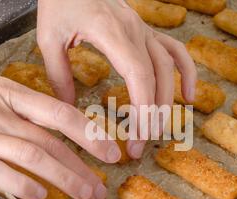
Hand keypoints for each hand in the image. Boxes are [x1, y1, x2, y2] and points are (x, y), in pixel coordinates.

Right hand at [0, 54, 120, 198]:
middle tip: (99, 186)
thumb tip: (58, 127)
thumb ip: (24, 107)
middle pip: (50, 142)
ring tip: (82, 193)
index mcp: (11, 94)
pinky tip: (39, 194)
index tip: (108, 151)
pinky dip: (20, 184)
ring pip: (30, 157)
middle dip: (80, 167)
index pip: (60, 114)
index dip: (89, 134)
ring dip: (62, 178)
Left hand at [37, 0, 196, 158]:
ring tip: (161, 129)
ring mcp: (144, 30)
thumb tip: (68, 108)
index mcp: (112, 33)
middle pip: (156, 77)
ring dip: (168, 101)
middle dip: (153, 115)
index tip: (138, 138)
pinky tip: (188, 95)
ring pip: (168, 68)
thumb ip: (59, 74)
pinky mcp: (145, 31)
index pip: (139, 76)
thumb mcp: (49, 38)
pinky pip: (174, 50)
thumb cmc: (60, 1)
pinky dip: (186, 72)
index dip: (144, 109)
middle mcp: (135, 31)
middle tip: (141, 146)